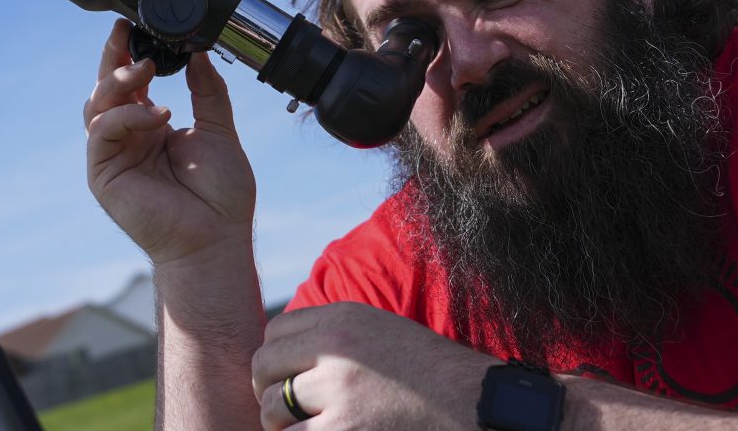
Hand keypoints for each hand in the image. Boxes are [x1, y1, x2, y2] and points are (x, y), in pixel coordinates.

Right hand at [83, 19, 255, 265]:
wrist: (216, 238)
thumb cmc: (220, 195)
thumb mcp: (219, 130)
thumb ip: (208, 91)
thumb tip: (200, 52)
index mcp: (149, 124)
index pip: (130, 81)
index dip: (128, 52)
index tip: (133, 24)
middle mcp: (127, 137)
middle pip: (105, 87)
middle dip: (113, 57)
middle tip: (125, 32)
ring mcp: (112, 154)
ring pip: (96, 105)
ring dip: (118, 82)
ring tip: (145, 71)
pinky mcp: (103, 173)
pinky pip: (102, 132)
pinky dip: (126, 117)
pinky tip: (156, 115)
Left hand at [250, 303, 490, 430]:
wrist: (474, 405)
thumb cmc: (428, 374)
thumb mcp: (379, 332)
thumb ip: (332, 334)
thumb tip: (280, 352)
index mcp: (343, 318)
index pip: (274, 332)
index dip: (275, 358)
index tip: (287, 377)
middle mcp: (336, 349)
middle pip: (263, 367)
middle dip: (267, 391)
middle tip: (286, 410)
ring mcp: (338, 393)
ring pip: (271, 409)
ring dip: (280, 425)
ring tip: (306, 429)